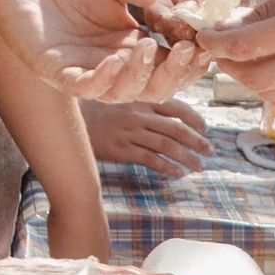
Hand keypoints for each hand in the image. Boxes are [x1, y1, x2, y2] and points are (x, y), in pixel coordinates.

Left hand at [0, 0, 205, 100]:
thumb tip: (160, 0)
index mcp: (132, 45)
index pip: (170, 64)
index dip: (189, 60)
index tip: (204, 43)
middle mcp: (114, 65)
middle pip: (154, 87)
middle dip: (174, 74)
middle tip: (186, 50)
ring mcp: (87, 72)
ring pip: (124, 93)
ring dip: (141, 75)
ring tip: (149, 47)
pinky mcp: (59, 74)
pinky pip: (86, 88)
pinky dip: (104, 78)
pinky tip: (115, 59)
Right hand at [83, 98, 212, 176]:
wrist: (65, 120)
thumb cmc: (92, 110)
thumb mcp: (118, 99)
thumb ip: (140, 105)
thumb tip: (162, 115)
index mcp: (141, 99)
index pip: (176, 107)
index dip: (194, 119)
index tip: (205, 129)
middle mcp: (139, 114)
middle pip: (176, 128)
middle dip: (196, 141)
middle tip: (209, 151)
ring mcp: (130, 132)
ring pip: (167, 145)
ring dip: (187, 157)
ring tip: (199, 167)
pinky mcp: (121, 149)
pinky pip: (150, 159)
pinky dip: (166, 167)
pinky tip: (177, 175)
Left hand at [200, 0, 274, 99]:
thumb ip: (268, 7)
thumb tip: (231, 27)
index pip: (245, 46)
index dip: (216, 43)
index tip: (202, 34)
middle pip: (255, 80)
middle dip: (229, 66)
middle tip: (219, 47)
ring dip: (252, 76)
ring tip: (242, 53)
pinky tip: (274, 57)